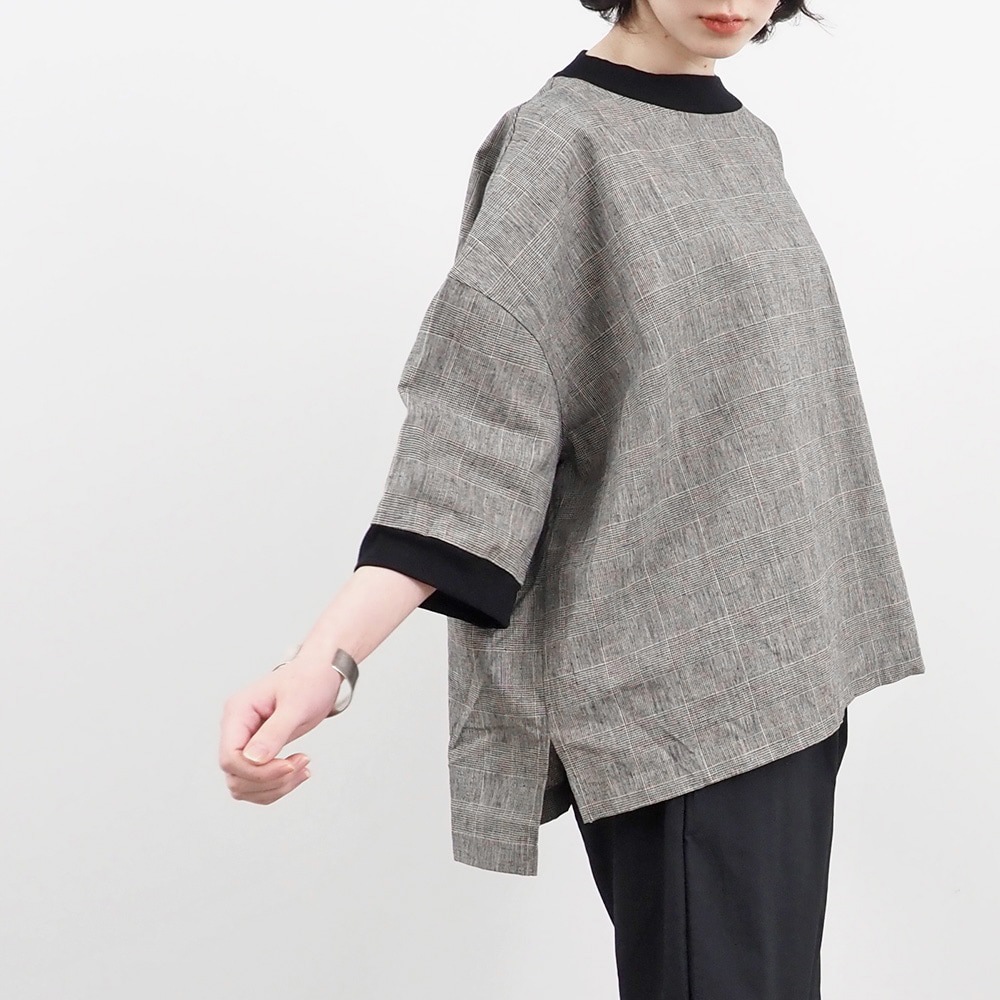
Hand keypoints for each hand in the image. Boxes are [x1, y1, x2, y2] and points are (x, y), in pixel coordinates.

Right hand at [218, 655, 342, 804]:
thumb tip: (252, 760)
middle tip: (302, 763)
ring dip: (276, 786)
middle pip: (236, 776)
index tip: (290, 765)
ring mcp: (244, 742)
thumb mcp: (295, 704)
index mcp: (237, 712)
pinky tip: (299, 771)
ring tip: (304, 767)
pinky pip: (257, 784)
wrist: (320, 674)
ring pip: (244, 785)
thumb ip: (274, 731)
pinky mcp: (257, 752)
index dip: (257, 771)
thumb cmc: (308, 681)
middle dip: (270, 780)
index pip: (230, 758)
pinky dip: (278, 785)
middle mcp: (236, 729)